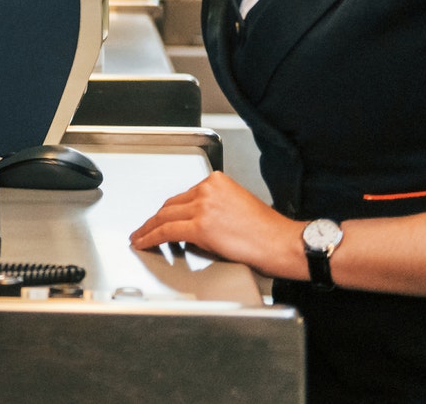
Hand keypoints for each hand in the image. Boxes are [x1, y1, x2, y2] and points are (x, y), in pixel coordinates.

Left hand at [129, 171, 305, 279]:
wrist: (285, 244)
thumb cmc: (270, 233)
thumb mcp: (238, 208)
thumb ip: (214, 210)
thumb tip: (194, 225)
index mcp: (217, 182)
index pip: (184, 196)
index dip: (169, 210)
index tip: (161, 218)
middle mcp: (207, 189)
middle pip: (171, 205)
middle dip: (155, 219)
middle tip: (145, 228)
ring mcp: (203, 206)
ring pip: (164, 217)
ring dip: (148, 228)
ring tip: (140, 237)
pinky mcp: (200, 226)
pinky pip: (166, 231)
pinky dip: (150, 237)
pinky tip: (143, 242)